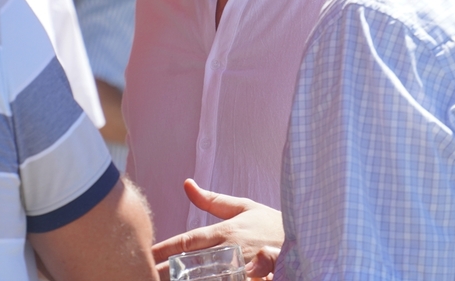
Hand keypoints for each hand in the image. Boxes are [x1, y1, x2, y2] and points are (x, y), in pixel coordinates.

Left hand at [152, 178, 283, 280]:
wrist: (312, 237)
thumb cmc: (274, 224)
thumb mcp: (245, 208)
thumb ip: (214, 201)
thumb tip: (187, 184)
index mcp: (224, 231)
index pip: (186, 241)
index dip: (162, 249)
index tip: (142, 254)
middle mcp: (230, 250)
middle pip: (189, 264)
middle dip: (166, 271)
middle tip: (145, 273)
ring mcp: (243, 267)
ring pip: (208, 278)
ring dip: (188, 278)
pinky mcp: (258, 277)